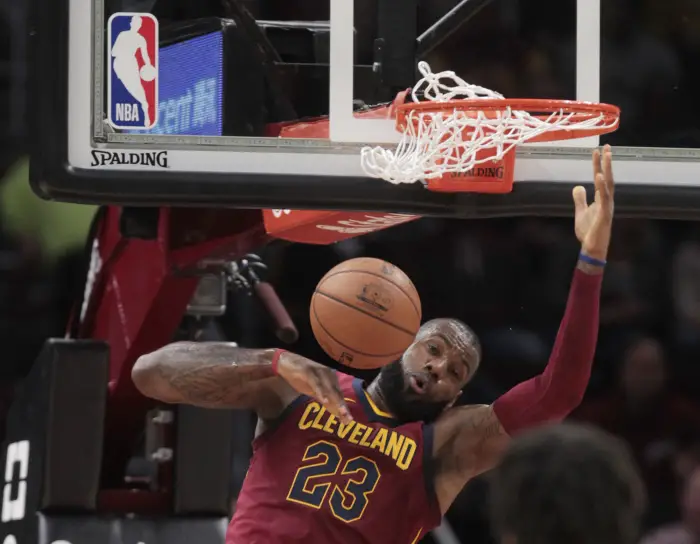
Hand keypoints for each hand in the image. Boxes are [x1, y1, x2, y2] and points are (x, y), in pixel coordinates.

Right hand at [277, 352, 352, 423]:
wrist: (285, 362)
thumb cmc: (300, 377)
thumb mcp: (313, 391)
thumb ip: (324, 400)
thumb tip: (335, 412)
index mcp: (330, 379)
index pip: (339, 395)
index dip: (343, 408)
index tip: (348, 421)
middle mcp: (327, 374)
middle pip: (336, 393)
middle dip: (342, 406)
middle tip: (348, 420)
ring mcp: (318, 372)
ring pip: (329, 388)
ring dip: (335, 400)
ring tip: (341, 412)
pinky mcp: (308, 371)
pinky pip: (315, 383)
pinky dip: (320, 391)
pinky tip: (324, 400)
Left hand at [572, 145, 614, 259]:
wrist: (592, 248)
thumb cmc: (589, 231)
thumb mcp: (581, 212)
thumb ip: (580, 199)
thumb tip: (578, 186)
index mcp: (602, 198)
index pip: (600, 177)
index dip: (598, 164)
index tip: (596, 151)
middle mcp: (607, 200)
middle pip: (607, 177)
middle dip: (606, 162)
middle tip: (606, 146)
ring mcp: (607, 206)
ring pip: (608, 184)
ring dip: (607, 169)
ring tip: (606, 155)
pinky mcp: (604, 214)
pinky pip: (604, 198)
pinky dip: (601, 186)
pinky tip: (598, 175)